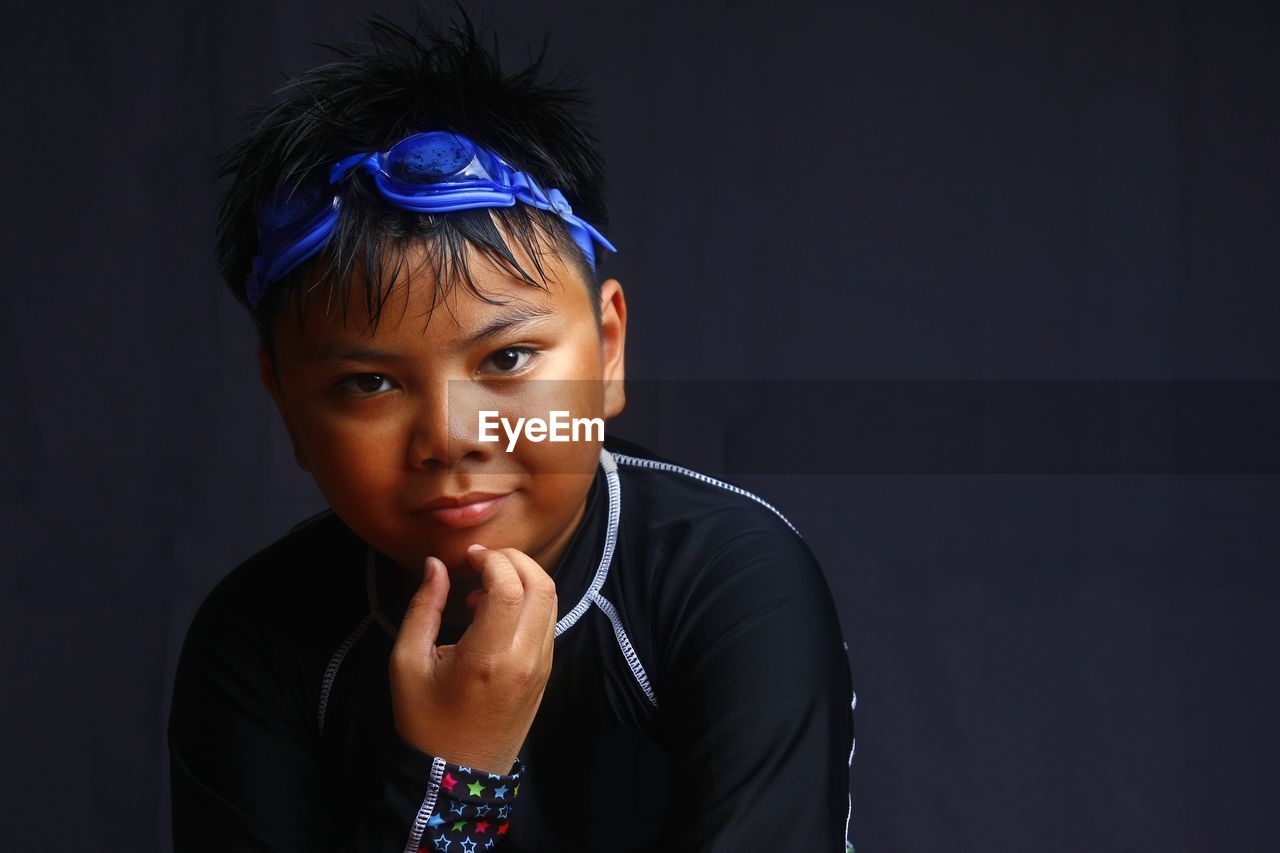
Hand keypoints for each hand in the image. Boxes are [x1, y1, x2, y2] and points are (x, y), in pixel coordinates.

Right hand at [389, 545, 557, 774]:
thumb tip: (436, 565)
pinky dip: (528, 602)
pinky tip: (493, 614)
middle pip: (542, 585)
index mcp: (488, 658)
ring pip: (551, 600)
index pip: (510, 587)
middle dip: (514, 559)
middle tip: (481, 561)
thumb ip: (422, 608)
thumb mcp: (407, 664)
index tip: (468, 557)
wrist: (459, 775)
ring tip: (482, 592)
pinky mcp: (546, 673)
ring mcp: (542, 667)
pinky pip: (548, 622)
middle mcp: (524, 659)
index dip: (492, 560)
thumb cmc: (425, 720)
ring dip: (523, 579)